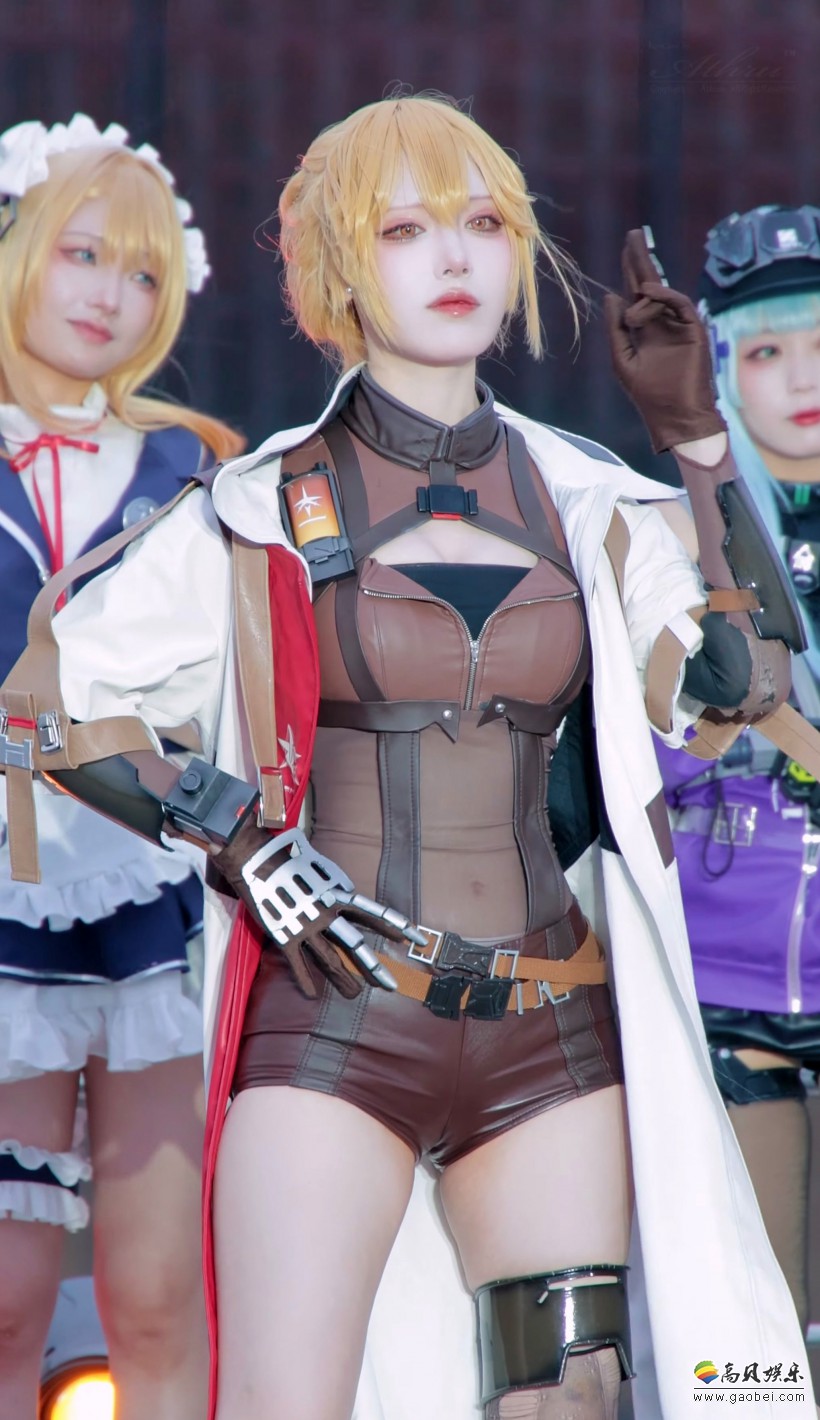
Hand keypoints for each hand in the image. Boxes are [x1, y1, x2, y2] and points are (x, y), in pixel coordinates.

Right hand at [212, 822, 424, 998]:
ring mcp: (306, 927)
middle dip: (374, 967)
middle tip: (391, 985)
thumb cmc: (291, 859)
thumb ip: (339, 887)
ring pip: (330, 960)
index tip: (418, 939)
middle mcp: (327, 914)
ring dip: (343, 979)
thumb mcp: (324, 869)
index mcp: (339, 895)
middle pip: (356, 946)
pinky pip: (298, 964)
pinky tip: (312, 995)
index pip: (375, 913)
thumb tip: (350, 894)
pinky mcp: (284, 936)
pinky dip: (305, 980)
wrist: (256, 860)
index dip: (397, 926)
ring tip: (355, 994)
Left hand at [604, 228, 726, 452]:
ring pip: (661, 293)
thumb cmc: (648, 395)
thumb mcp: (622, 359)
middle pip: (650, 283)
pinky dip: (662, 295)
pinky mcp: (694, 329)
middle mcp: (661, 322)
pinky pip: (678, 303)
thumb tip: (611, 295)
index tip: (627, 247)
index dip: (630, 270)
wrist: (676, 416)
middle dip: (641, 259)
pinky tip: (647, 292)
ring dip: (644, 295)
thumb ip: (615, 329)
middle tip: (634, 234)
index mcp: (644, 329)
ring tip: (635, 312)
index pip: (635, 293)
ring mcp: (679, 325)